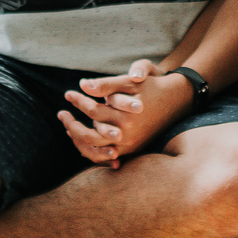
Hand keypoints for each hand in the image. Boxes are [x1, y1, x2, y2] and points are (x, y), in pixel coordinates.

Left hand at [59, 60, 191, 165]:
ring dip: (78, 139)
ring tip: (68, 126)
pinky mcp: (132, 150)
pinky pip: (105, 156)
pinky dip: (91, 148)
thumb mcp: (129, 81)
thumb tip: (83, 84)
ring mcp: (130, 145)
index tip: (68, 93)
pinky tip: (81, 138)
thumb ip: (106, 84)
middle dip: (72, 125)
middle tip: (61, 113)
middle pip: (90, 136)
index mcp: (126, 116)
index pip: (93, 111)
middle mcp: (128, 134)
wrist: (176, 101)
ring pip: (95, 150)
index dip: (78, 101)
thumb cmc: (150, 86)